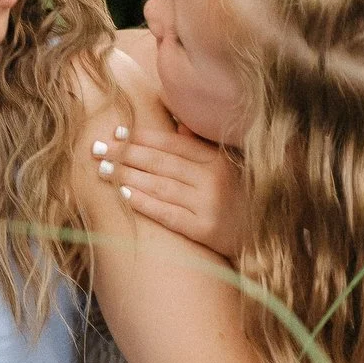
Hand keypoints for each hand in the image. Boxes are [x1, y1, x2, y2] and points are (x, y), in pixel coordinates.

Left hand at [91, 118, 248, 259]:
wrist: (264, 239)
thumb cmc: (241, 199)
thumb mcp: (229, 167)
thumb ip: (203, 146)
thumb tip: (177, 123)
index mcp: (218, 159)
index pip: (173, 144)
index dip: (143, 138)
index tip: (118, 132)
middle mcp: (214, 179)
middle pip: (162, 163)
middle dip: (126, 154)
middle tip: (99, 149)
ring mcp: (209, 205)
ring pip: (160, 186)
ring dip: (128, 176)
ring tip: (104, 170)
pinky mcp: (205, 230)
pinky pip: (166, 213)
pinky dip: (144, 202)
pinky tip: (123, 194)